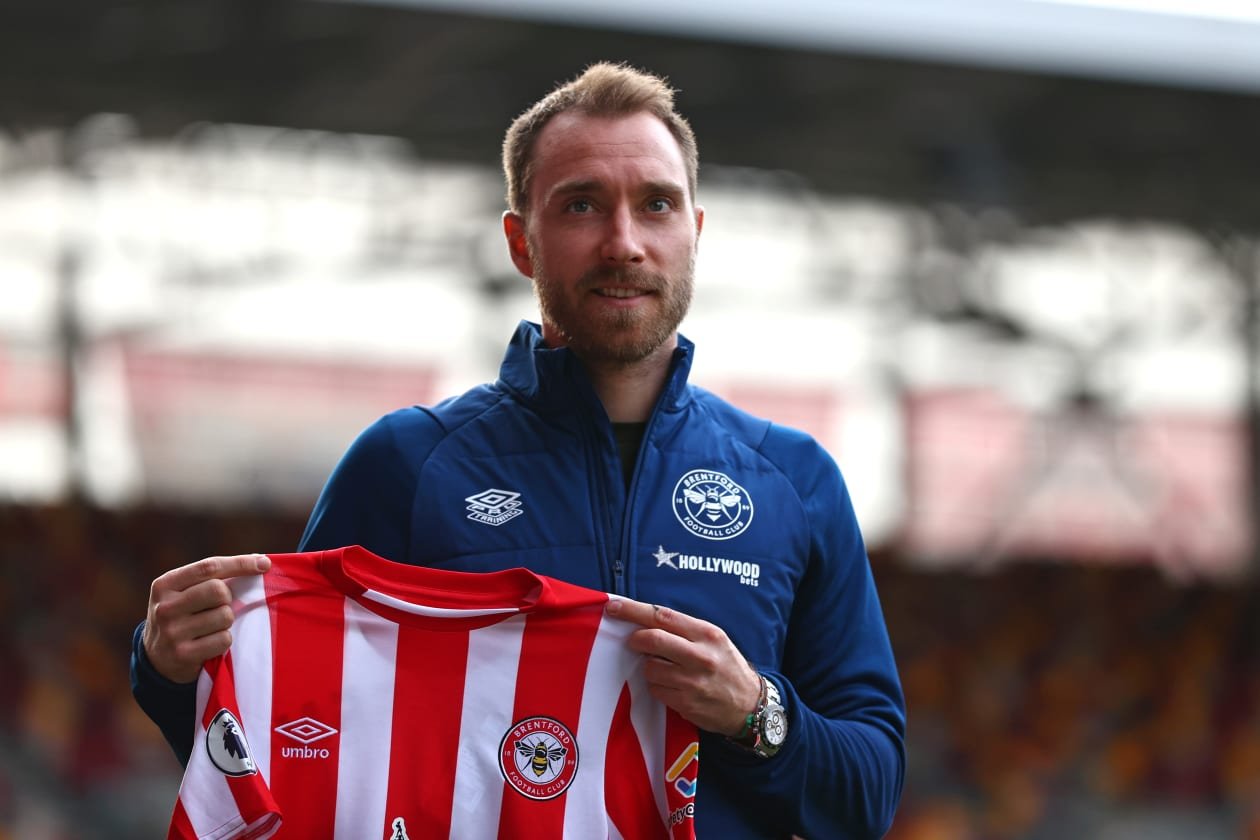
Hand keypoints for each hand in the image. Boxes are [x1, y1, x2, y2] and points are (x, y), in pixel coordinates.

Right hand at [142, 554, 270, 682]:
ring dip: (227, 621)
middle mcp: (165, 607)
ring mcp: (172, 632)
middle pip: (218, 590)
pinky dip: (225, 640)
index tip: (264, 564)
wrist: (157, 659)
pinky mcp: (183, 655)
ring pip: (225, 616)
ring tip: (212, 627)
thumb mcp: (183, 593)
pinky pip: (224, 639)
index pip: (209, 567)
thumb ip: (212, 578)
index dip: (240, 563)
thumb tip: (261, 562)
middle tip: (220, 606)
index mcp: (165, 584)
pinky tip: (210, 643)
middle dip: (228, 598)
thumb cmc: (183, 616)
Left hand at [606, 597, 760, 735]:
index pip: (663, 616)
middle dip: (636, 639)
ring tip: (665, 669)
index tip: (614, 607)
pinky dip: (657, 686)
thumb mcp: (714, 640)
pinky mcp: (685, 703)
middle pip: (653, 640)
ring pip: (650, 668)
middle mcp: (700, 656)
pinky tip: (673, 686)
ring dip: (649, 667)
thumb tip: (645, 622)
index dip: (633, 611)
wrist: (749, 705)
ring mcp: (692, 681)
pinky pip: (656, 689)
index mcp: (707, 634)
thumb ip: (684, 630)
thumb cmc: (726, 666)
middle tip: (633, 641)